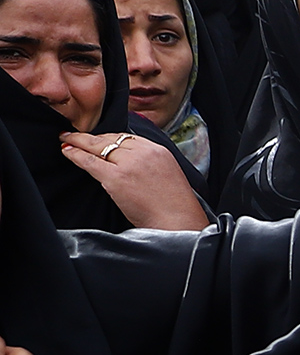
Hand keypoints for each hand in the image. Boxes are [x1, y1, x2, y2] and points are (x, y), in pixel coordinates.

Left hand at [59, 132, 210, 230]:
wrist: (177, 220)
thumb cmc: (173, 205)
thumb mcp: (168, 173)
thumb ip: (150, 163)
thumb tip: (128, 163)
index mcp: (158, 150)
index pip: (128, 137)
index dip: (108, 137)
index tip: (97, 139)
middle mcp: (144, 152)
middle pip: (112, 138)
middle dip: (91, 136)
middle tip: (74, 134)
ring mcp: (129, 164)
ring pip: (98, 146)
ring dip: (78, 141)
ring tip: (66, 139)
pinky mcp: (116, 178)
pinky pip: (90, 162)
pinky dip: (75, 155)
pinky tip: (67, 151)